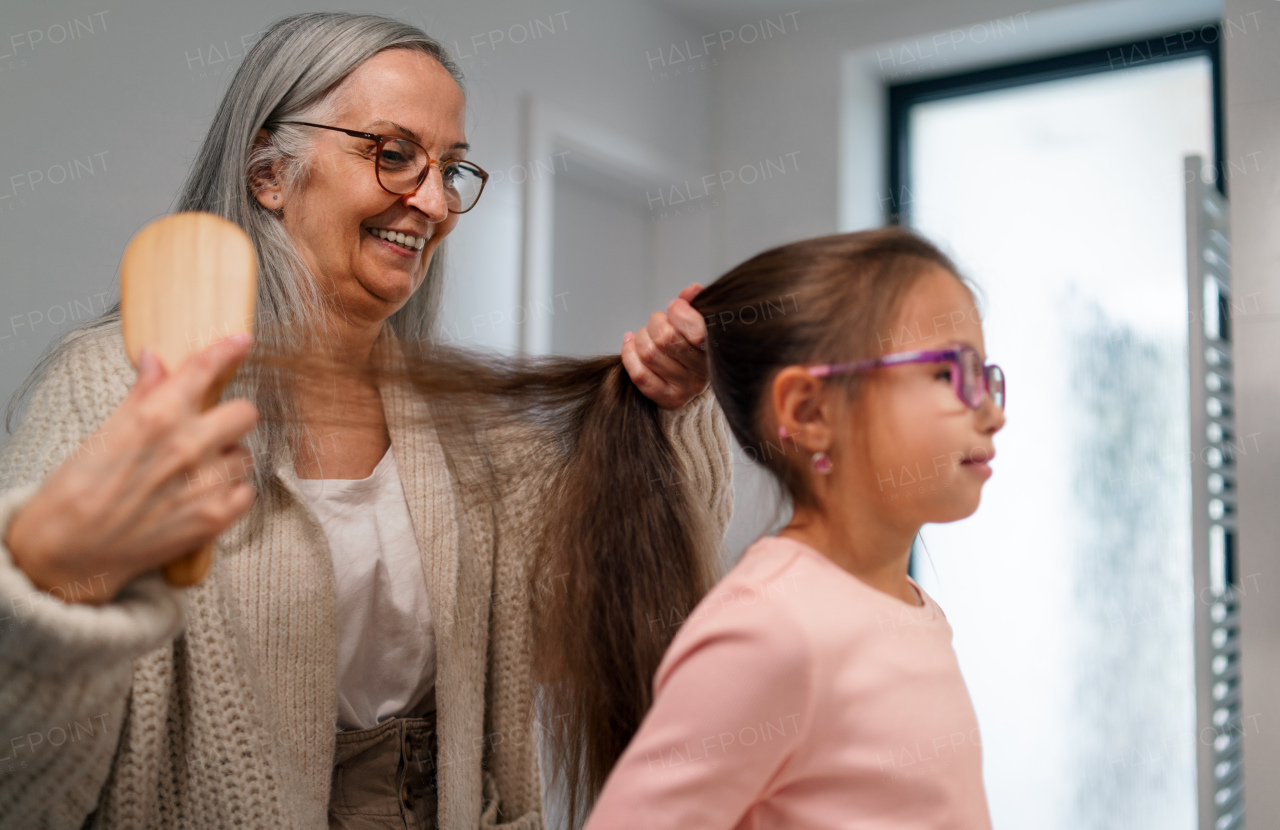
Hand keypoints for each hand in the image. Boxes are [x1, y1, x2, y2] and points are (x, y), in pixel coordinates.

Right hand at [5, 334, 258, 602]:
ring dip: (226, 460)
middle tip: (208, 431)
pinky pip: (246, 492)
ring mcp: (205, 484)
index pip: (206, 370)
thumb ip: (142, 394)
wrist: (67, 551)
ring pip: (245, 455)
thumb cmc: (78, 490)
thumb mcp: (105, 431)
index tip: (241, 342)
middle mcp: (188, 446)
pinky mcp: (216, 518)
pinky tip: (201, 497)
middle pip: (245, 412)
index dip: (228, 350)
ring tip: (193, 473)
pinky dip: (229, 494)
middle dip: (229, 419)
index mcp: (157, 417)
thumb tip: (156, 360)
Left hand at [621, 283, 708, 409]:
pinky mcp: (668, 399)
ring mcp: (685, 388)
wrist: (693, 379)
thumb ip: (693, 305)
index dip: (679, 313)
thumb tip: (692, 290)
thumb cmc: (693, 344)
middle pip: (666, 339)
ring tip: (646, 334)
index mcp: (716, 349)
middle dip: (656, 322)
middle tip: (658, 322)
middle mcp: (703, 373)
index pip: (696, 331)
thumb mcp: (698, 322)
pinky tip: (630, 342)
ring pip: (649, 354)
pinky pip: (640, 375)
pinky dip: (629, 354)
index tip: (674, 307)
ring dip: (641, 337)